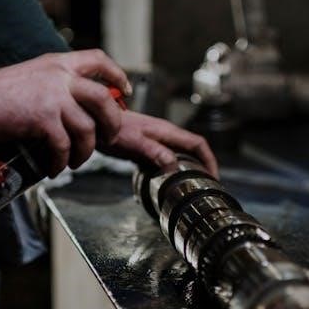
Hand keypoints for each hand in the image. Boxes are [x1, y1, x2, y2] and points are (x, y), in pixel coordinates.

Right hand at [0, 50, 131, 175]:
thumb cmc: (2, 92)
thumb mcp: (37, 76)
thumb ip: (61, 84)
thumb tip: (83, 105)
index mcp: (60, 64)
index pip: (99, 60)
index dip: (117, 75)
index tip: (124, 91)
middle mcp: (60, 78)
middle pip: (104, 100)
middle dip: (112, 123)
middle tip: (109, 137)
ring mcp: (53, 98)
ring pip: (87, 129)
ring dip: (85, 151)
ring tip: (76, 160)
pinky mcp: (43, 119)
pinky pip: (64, 146)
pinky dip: (62, 161)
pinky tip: (57, 167)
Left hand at [103, 110, 218, 178]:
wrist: (93, 122)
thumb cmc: (111, 130)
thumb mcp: (134, 142)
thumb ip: (153, 151)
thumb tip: (173, 164)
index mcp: (167, 132)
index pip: (198, 143)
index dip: (210, 160)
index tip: (214, 177)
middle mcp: (165, 134)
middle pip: (193, 149)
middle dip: (204, 166)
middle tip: (206, 186)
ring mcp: (156, 139)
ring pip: (181, 153)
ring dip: (189, 168)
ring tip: (192, 185)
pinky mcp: (146, 145)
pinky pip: (167, 157)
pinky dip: (173, 168)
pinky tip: (168, 180)